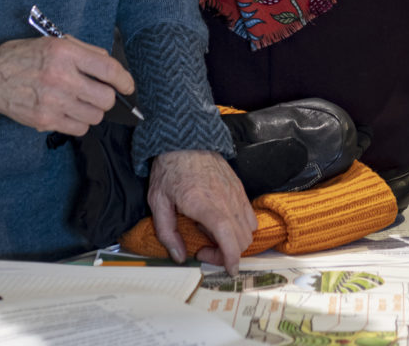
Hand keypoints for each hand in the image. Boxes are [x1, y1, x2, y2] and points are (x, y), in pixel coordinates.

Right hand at [0, 35, 134, 135]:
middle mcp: (61, 77)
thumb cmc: (23, 57)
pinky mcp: (45, 120)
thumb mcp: (55, 42)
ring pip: (94, 116)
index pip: (108, 69)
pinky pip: (79, 129)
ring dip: (92, 111)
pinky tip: (69, 112)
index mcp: (66, 53)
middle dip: (107, 97)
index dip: (125, 80)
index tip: (128, 85)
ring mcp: (53, 101)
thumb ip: (85, 51)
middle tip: (99, 93)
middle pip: (105, 98)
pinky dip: (79, 123)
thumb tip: (110, 65)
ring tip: (80, 102)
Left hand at [147, 150, 256, 272]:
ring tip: (211, 233)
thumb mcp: (158, 202)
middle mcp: (226, 200)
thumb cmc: (169, 169)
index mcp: (205, 205)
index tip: (228, 270)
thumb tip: (179, 256)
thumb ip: (167, 233)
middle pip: (243, 239)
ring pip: (249, 229)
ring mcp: (236, 193)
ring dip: (235, 240)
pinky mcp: (239, 188)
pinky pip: (250, 215)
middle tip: (205, 248)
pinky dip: (241, 226)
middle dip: (228, 253)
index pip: (230, 239)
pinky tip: (220, 221)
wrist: (185, 139)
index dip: (232, 259)